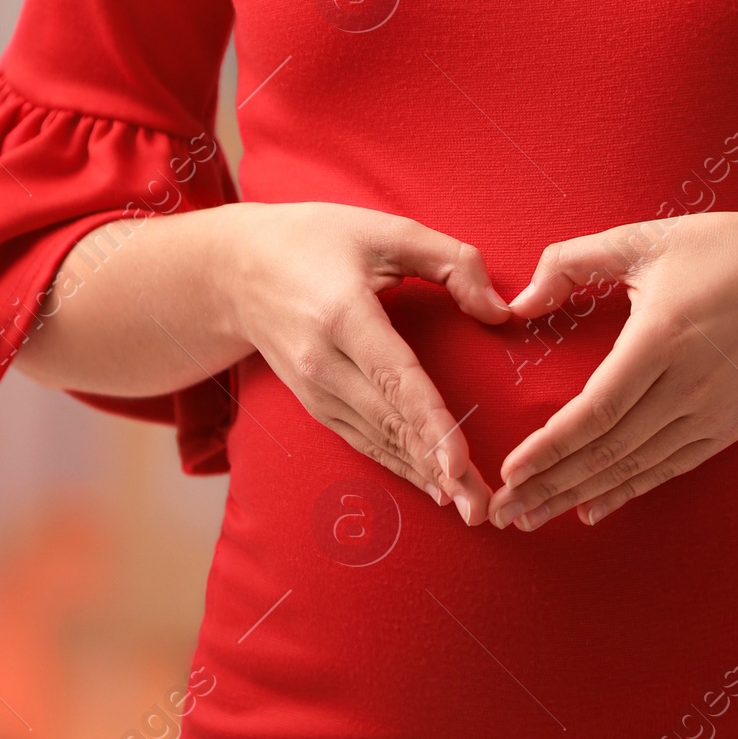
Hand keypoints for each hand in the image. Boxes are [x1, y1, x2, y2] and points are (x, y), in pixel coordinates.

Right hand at [227, 202, 512, 518]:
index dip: (428, 421)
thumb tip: (500, 311)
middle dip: (438, 467)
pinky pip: (362, 441)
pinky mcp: (314, 404)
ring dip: (424, 476)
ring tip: (470, 508)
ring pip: (377, 440)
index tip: (458, 461)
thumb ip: (453, 262)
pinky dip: (398, 465)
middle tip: (484, 506)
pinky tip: (432, 486)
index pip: (394, 376)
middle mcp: (323, 362)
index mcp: (343, 314)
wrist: (237, 270)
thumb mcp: (387, 230)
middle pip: (390, 422)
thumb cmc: (319, 241)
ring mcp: (314, 389)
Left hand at [484, 209, 737, 531]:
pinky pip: (669, 468)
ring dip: (580, 495)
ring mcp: (712, 412)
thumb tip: (520, 303)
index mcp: (663, 338)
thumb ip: (572, 262)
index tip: (510, 471)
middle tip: (503, 512)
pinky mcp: (728, 426)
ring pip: (635, 467)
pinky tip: (592, 508)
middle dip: (551, 485)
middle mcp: (688, 385)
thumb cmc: (719, 250)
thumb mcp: (643, 239)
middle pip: (609, 450)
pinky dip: (628, 491)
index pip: (597, 410)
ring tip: (531, 516)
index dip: (551, 446)